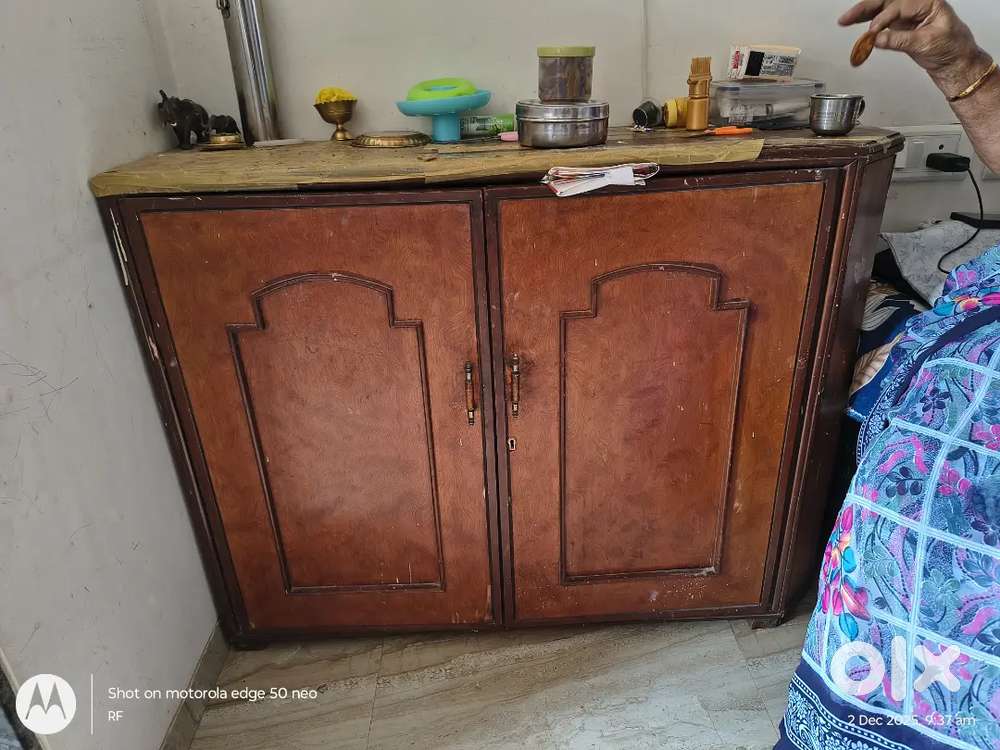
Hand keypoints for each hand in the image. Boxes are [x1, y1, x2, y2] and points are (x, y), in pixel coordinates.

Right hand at [839, 0, 988, 90]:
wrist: (955, 62)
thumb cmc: (951, 49)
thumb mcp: (927, 43)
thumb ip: (901, 41)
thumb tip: (878, 39)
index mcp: (928, 2)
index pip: (899, 5)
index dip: (884, 19)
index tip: (873, 33)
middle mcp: (916, 5)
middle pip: (886, 2)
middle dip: (865, 8)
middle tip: (848, 18)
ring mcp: (907, 16)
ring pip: (881, 10)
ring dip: (862, 15)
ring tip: (845, 20)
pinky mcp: (901, 27)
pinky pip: (881, 24)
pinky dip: (868, 27)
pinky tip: (856, 28)